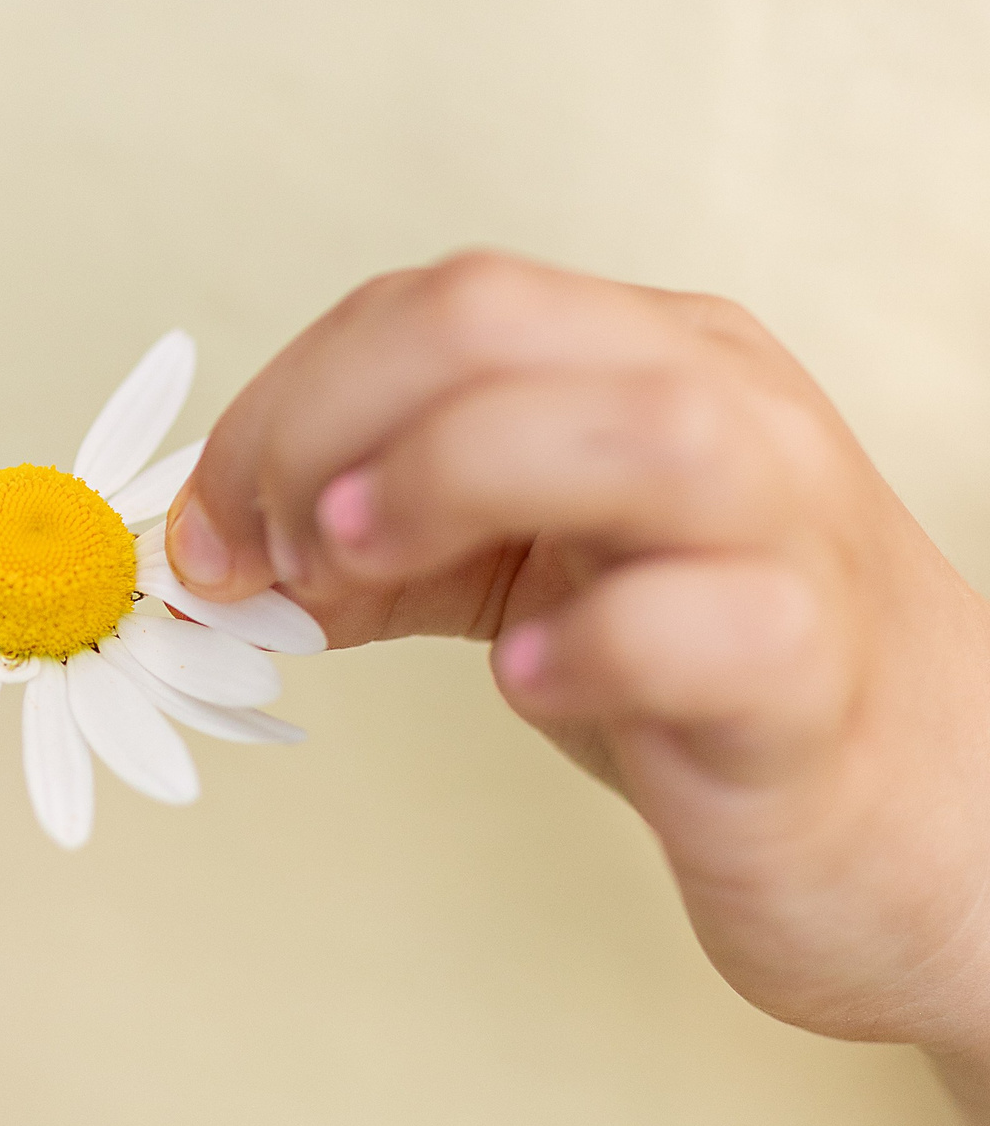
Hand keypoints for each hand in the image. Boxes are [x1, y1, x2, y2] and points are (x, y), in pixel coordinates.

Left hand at [169, 250, 989, 1090]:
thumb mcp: (523, 569)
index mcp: (638, 358)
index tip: (207, 528)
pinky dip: (585, 646)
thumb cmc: (705, 681)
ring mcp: (781, 532)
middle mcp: (718, 408)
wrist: (919, 818)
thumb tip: (212, 554)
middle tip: (258, 558)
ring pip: (632, 428)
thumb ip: (381, 543)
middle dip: (318, 427)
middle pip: (491, 321)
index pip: (427, 307)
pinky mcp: (808, 676)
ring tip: (349, 573)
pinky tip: (521, 682)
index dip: (280, 406)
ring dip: (442, 482)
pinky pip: (703, 624)